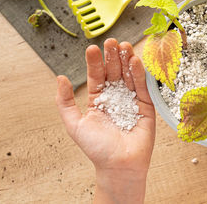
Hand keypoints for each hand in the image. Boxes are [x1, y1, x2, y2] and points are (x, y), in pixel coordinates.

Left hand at [56, 38, 154, 203]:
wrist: (119, 165)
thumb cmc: (97, 149)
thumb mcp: (74, 124)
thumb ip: (65, 102)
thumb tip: (60, 78)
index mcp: (99, 100)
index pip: (97, 76)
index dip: (95, 62)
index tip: (92, 48)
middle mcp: (116, 97)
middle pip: (114, 72)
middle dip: (112, 56)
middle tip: (111, 41)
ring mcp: (132, 100)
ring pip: (129, 75)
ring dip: (126, 60)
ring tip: (123, 46)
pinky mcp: (146, 105)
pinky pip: (142, 86)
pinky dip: (139, 73)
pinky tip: (134, 61)